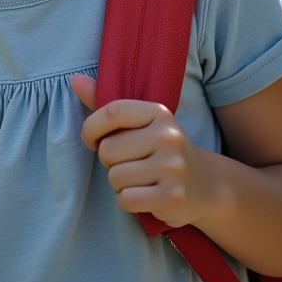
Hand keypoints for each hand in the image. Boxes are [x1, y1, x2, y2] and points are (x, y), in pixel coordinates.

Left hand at [70, 75, 219, 228]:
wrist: (205, 184)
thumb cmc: (159, 150)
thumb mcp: (139, 124)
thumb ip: (105, 104)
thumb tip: (75, 79)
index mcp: (159, 113)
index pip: (112, 112)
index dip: (92, 128)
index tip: (92, 139)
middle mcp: (169, 137)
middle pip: (108, 150)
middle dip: (109, 161)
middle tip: (129, 163)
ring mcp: (173, 168)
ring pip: (115, 177)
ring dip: (119, 183)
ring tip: (139, 179)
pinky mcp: (173, 197)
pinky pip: (126, 199)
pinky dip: (127, 201)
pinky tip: (144, 195)